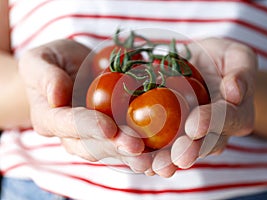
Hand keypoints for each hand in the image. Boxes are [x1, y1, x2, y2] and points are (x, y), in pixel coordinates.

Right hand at [18, 39, 151, 171]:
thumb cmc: (52, 61)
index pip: (66, 124)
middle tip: (138, 148)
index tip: (108, 127)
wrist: (69, 68)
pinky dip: (142, 149)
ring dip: (132, 155)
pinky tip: (159, 152)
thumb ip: (44, 76)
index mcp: (49, 118)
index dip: (86, 126)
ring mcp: (91, 135)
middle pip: (92, 145)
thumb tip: (56, 97)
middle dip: (115, 147)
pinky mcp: (110, 132)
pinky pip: (124, 143)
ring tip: (153, 159)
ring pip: (110, 150)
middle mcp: (70, 134)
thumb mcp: (39, 60)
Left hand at [147, 38, 256, 175]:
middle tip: (175, 158)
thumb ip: (242, 72)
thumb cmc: (221, 60)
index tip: (193, 126)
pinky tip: (140, 161)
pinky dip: (152, 156)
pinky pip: (165, 149)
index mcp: (237, 113)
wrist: (201, 66)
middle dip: (189, 152)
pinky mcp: (176, 137)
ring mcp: (196, 137)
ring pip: (185, 152)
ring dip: (168, 161)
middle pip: (205, 145)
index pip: (228, 119)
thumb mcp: (237, 56)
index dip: (212, 122)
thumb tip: (234, 91)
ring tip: (153, 166)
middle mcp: (217, 131)